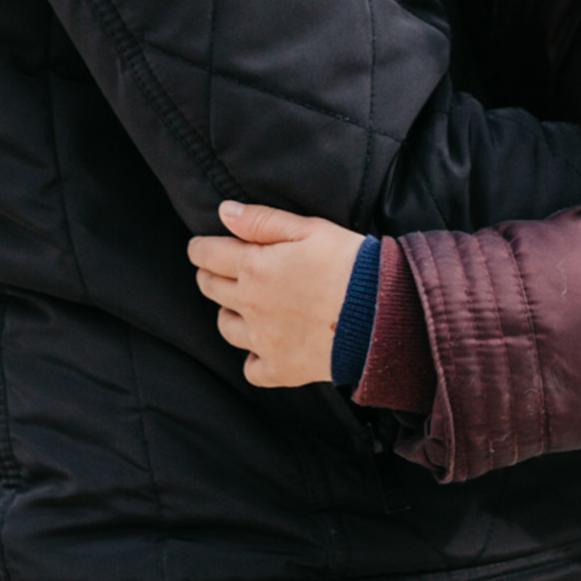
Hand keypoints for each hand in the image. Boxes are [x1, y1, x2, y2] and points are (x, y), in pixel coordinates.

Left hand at [187, 201, 365, 387]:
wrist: (380, 312)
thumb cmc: (349, 263)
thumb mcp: (309, 229)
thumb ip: (262, 220)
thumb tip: (224, 212)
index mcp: (254, 267)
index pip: (208, 255)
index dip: (200, 248)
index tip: (200, 247)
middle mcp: (250, 305)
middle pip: (211, 288)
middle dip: (210, 275)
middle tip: (220, 269)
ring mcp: (263, 340)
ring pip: (226, 327)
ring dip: (228, 313)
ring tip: (243, 305)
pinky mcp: (281, 368)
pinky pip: (251, 368)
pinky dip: (253, 357)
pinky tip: (264, 346)